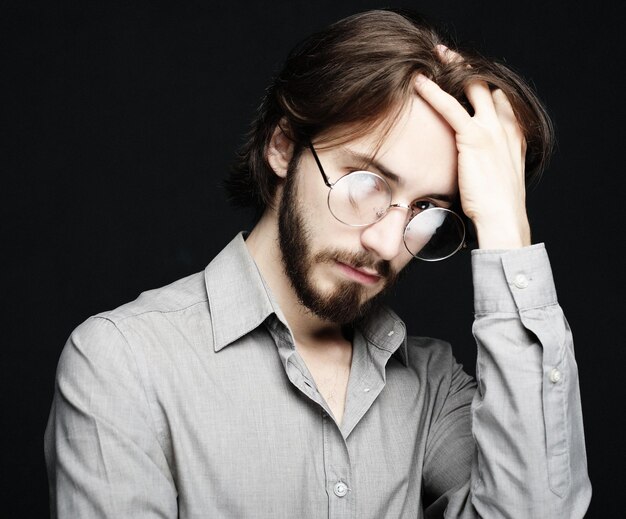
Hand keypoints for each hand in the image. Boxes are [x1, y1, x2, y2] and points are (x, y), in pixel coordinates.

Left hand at [414, 48, 530, 248]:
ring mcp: (492, 129)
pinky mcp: (474, 137)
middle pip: (487, 86)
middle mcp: (506, 126)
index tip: (466, 80)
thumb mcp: (495, 179)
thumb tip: (471, 167)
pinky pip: (450, 107)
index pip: (500, 100)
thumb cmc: (496, 207)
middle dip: (468, 69)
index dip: (483, 87)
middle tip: (449, 57)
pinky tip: (419, 82)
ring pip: (472, 86)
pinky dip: (433, 92)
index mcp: (514, 135)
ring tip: (436, 57)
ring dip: (453, 68)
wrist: (502, 218)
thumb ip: (486, 164)